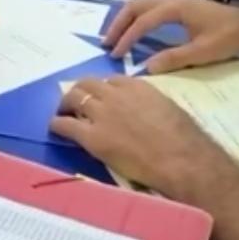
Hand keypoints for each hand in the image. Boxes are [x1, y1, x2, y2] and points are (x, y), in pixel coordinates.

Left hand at [52, 78, 224, 196]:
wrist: (180, 159)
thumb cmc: (183, 137)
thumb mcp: (166, 107)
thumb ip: (148, 103)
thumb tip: (142, 110)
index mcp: (136, 86)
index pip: (111, 80)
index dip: (103, 90)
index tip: (102, 98)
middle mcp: (115, 94)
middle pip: (88, 84)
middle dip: (80, 90)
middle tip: (76, 102)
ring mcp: (102, 114)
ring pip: (74, 98)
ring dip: (66, 104)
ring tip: (63, 112)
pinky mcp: (92, 137)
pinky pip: (66, 125)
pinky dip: (58, 123)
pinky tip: (55, 127)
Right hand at [104, 0, 238, 72]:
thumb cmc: (227, 39)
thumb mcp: (202, 53)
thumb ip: (174, 59)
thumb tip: (147, 67)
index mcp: (176, 7)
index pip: (144, 21)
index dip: (128, 37)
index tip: (116, 54)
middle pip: (136, 5)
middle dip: (119, 24)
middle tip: (108, 44)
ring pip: (141, 3)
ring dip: (125, 19)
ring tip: (115, 38)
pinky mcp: (178, 4)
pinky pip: (149, 6)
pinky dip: (135, 17)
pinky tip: (133, 31)